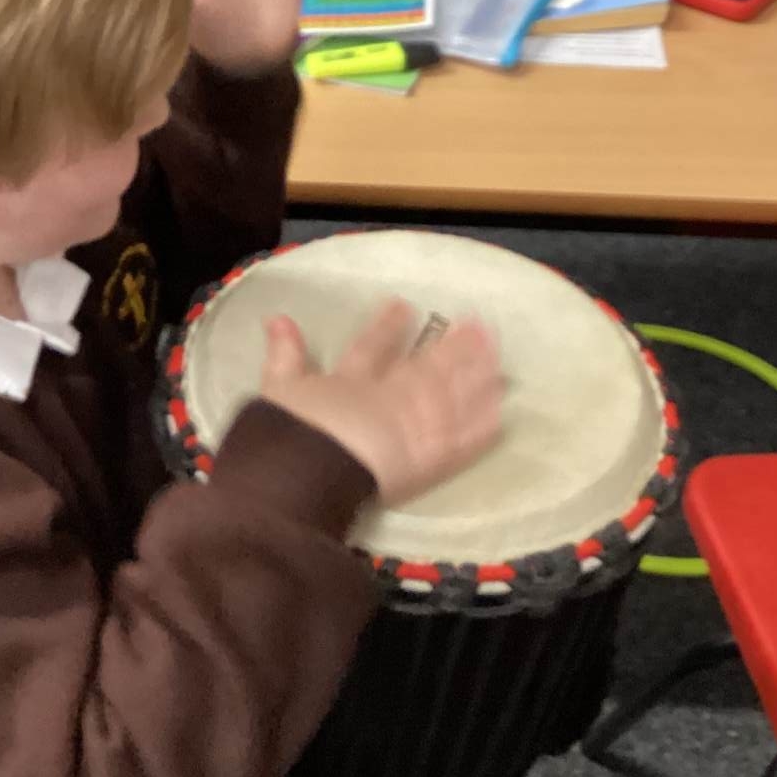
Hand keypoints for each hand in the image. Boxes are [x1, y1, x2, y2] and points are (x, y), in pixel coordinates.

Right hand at [259, 300, 502, 507]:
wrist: (311, 470)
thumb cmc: (289, 431)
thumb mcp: (279, 389)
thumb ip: (283, 354)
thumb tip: (276, 317)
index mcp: (352, 382)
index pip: (372, 348)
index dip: (388, 326)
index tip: (403, 305)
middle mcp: (391, 398)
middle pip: (426, 368)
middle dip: (451, 346)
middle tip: (475, 323)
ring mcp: (415, 427)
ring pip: (452, 395)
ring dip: (475, 372)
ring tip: (495, 352)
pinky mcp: (431, 459)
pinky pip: (464, 440)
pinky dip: (482, 424)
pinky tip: (501, 409)